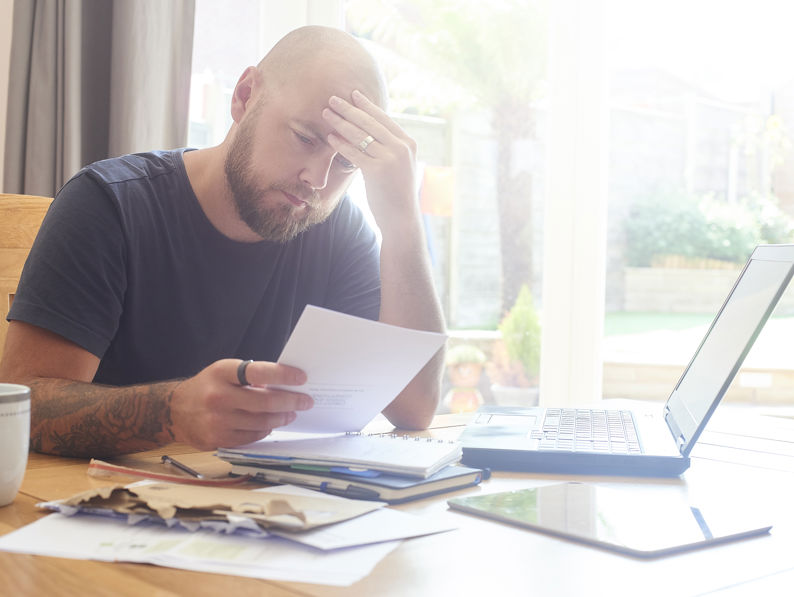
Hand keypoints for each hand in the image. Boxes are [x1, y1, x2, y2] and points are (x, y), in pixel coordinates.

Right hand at [168, 359, 310, 449]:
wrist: (175, 410)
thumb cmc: (207, 387)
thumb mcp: (224, 372)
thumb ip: (249, 376)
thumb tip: (284, 384)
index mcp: (221, 373)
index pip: (258, 372)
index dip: (283, 374)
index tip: (301, 377)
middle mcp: (218, 396)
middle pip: (265, 402)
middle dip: (291, 401)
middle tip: (306, 400)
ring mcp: (217, 420)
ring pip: (261, 422)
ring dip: (281, 418)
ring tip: (292, 413)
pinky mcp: (217, 439)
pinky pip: (251, 437)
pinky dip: (265, 431)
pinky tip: (272, 425)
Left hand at [323, 90, 418, 228]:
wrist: (402, 218)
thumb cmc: (396, 192)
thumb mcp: (398, 165)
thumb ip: (389, 148)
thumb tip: (369, 132)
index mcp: (408, 143)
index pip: (384, 118)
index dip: (367, 105)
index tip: (353, 94)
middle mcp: (401, 148)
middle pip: (370, 122)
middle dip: (349, 109)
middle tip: (333, 99)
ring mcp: (390, 158)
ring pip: (360, 135)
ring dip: (340, 122)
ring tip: (327, 113)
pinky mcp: (377, 171)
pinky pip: (354, 153)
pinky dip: (341, 143)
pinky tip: (330, 137)